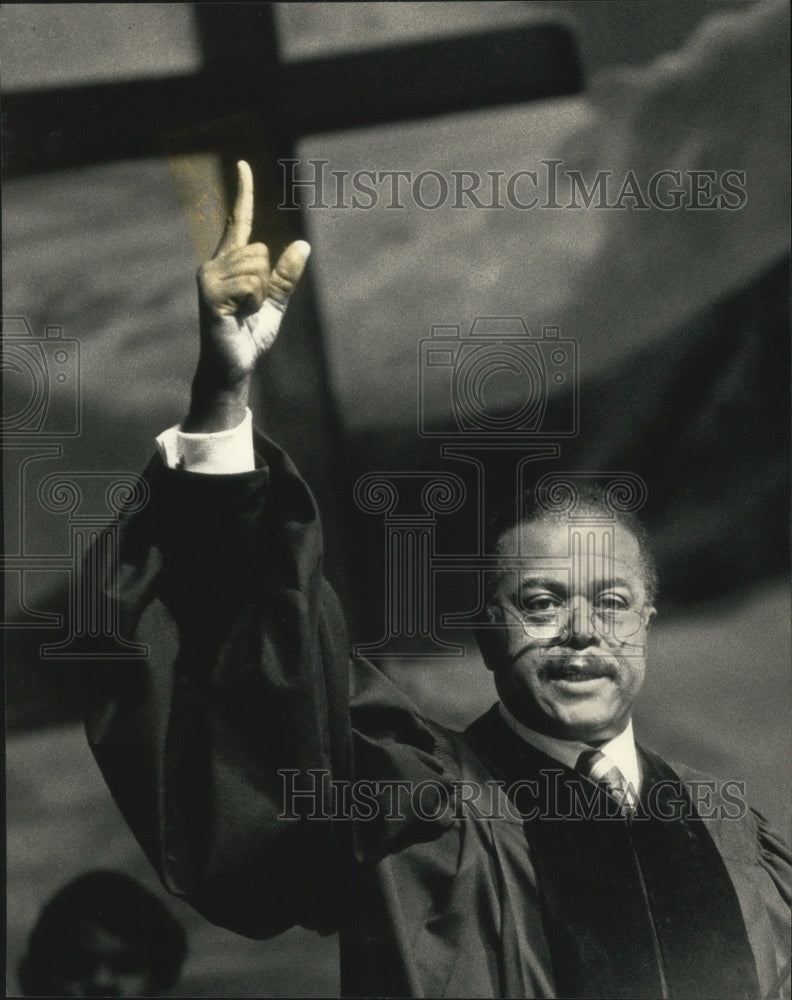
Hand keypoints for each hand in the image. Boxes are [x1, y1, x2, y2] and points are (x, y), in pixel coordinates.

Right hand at [185, 160, 310, 431]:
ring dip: (259, 295)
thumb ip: (286, 277)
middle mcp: (214, 263)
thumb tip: (303, 244)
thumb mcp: (274, 303)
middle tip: (250, 307)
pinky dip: (252, 303)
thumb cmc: (248, 337)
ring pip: (257, 267)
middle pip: (262, 251)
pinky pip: (249, 284)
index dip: (243, 192)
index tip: (243, 164)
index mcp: (230, 262)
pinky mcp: (208, 293)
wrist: (233, 367)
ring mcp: (208, 277)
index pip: (238, 220)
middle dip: (267, 283)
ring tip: (242, 313)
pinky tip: (236, 317)